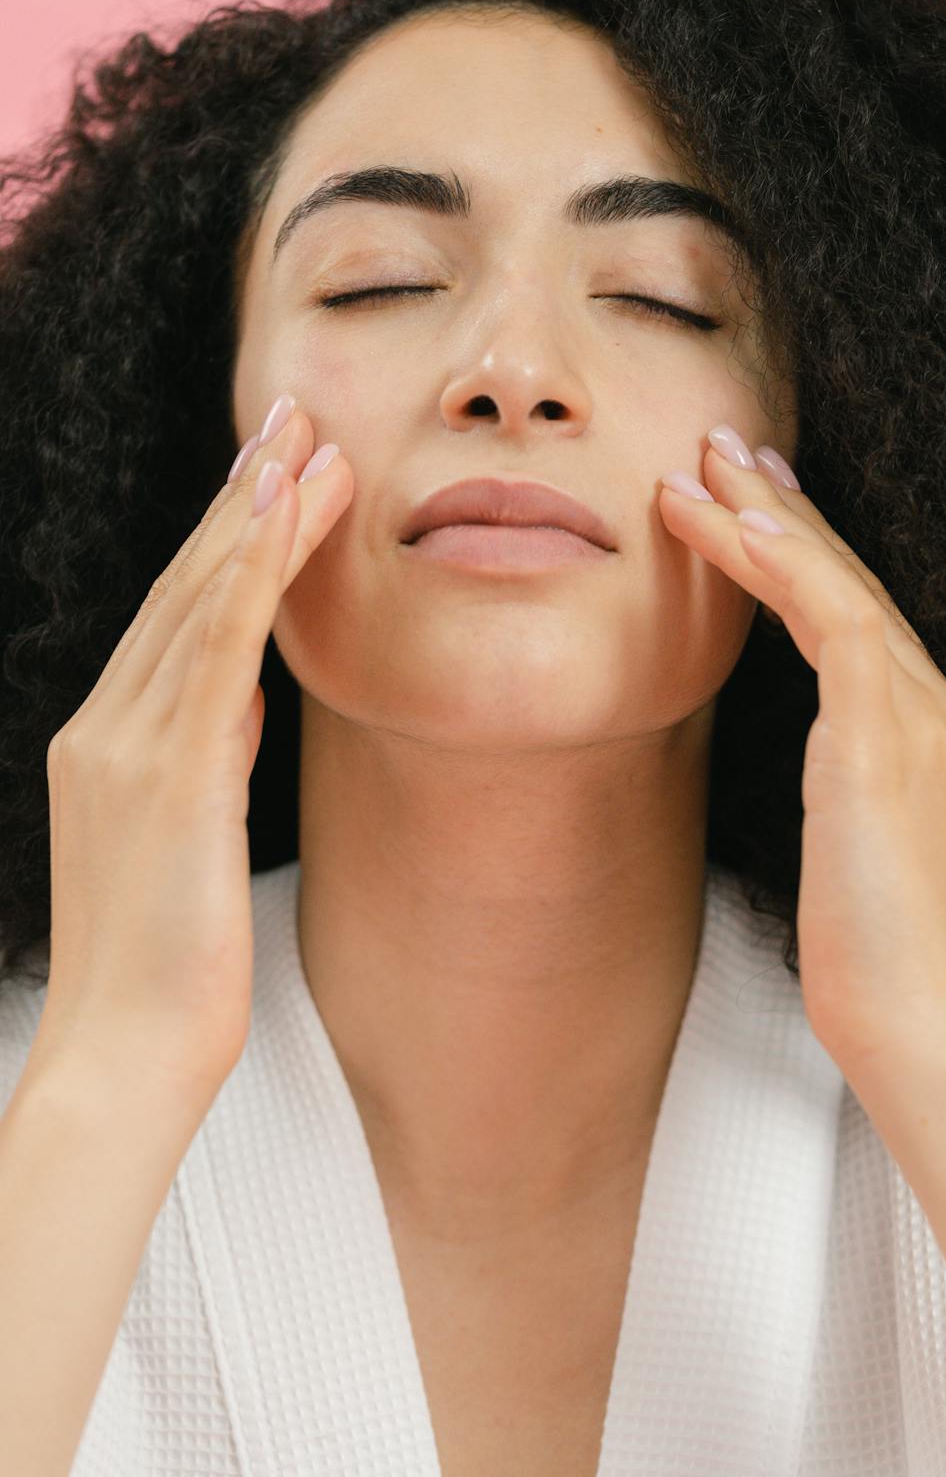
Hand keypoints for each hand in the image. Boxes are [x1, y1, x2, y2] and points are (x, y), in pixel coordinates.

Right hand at [34, 402, 352, 1108]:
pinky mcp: (168, 780)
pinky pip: (212, 656)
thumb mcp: (183, 846)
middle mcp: (104, 730)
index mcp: (106, 747)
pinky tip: (281, 521)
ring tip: (309, 444)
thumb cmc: (164, 972)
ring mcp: (126, 749)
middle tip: (293, 417)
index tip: (270, 470)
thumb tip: (236, 706)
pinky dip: (247, 580)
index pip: (176, 618)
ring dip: (258, 517)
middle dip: (242, 498)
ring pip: (199, 604)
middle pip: (184, 589)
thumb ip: (201, 764)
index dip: (224, 537)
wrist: (123, 1058)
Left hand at [657, 425, 945, 1094]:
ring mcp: (918, 720)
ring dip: (762, 520)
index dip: (802, 554)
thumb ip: (839, 807)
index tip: (749, 508)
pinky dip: (784, 568)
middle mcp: (933, 710)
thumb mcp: (852, 867)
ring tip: (695, 469)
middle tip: (720, 447)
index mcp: (928, 737)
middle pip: (850, 580)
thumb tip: (807, 796)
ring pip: (837, 583)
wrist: (930, 1033)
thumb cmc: (883, 970)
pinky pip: (838, 621)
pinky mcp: (886, 743)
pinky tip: (730, 529)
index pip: (859, 617)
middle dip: (781, 509)